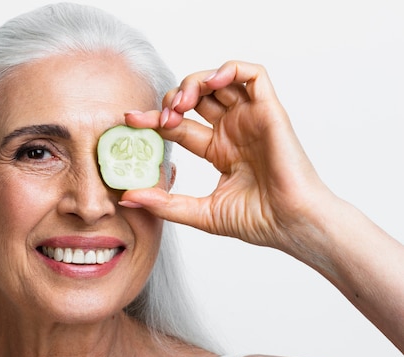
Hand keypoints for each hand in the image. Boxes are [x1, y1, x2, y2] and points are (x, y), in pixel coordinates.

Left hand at [122, 60, 332, 249]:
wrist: (291, 225)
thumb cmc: (258, 221)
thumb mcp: (199, 212)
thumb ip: (164, 203)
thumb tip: (126, 197)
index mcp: (218, 150)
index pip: (179, 126)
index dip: (154, 119)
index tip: (130, 119)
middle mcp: (233, 131)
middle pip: (196, 98)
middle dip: (173, 100)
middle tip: (163, 117)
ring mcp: (250, 119)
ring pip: (220, 80)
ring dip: (195, 82)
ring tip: (183, 102)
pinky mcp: (270, 111)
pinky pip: (254, 74)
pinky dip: (230, 69)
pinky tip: (212, 83)